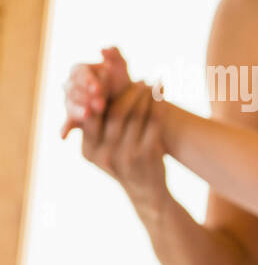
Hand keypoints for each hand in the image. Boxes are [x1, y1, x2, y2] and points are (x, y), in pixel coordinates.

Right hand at [61, 46, 131, 139]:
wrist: (127, 103)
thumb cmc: (121, 81)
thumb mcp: (121, 67)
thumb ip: (114, 55)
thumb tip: (104, 48)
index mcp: (80, 71)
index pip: (79, 73)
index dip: (88, 81)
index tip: (98, 88)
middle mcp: (71, 86)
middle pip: (72, 90)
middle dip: (85, 96)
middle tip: (100, 104)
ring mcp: (71, 102)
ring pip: (69, 105)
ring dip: (78, 110)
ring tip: (89, 115)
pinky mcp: (74, 118)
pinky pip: (66, 123)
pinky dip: (64, 129)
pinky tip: (63, 136)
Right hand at [73, 79, 167, 205]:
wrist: (146, 192)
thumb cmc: (124, 164)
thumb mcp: (104, 150)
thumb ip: (98, 128)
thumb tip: (94, 90)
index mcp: (89, 150)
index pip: (91, 115)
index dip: (101, 93)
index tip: (108, 72)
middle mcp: (105, 154)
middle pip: (115, 112)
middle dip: (127, 90)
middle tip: (135, 75)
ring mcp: (127, 156)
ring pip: (137, 115)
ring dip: (145, 95)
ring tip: (151, 81)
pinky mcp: (148, 155)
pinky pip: (154, 123)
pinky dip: (158, 106)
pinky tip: (162, 94)